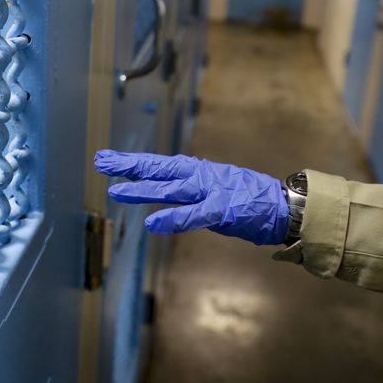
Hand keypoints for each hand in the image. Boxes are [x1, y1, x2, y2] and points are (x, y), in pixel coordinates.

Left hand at [94, 150, 288, 244]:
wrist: (282, 206)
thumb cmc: (246, 198)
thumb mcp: (211, 186)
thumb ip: (186, 187)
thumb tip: (162, 185)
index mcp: (195, 171)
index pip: (157, 164)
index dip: (131, 162)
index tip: (106, 159)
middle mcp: (198, 176)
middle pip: (157, 169)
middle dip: (128, 166)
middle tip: (100, 162)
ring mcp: (210, 191)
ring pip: (170, 189)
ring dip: (142, 189)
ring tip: (116, 192)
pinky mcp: (222, 210)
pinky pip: (193, 215)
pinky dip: (173, 219)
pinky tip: (153, 223)